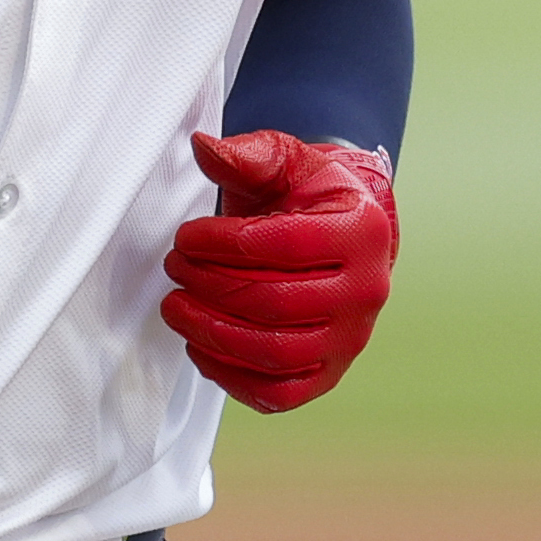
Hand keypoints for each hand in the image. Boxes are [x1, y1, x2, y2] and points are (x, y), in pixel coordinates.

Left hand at [159, 129, 398, 414]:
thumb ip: (246, 154)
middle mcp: (366, 291)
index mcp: (361, 232)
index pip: (283, 245)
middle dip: (209, 286)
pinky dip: (231, 377)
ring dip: (211, 333)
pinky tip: (199, 346)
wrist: (342, 234)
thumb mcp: (285, 162)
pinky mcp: (329, 374)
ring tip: (175, 307)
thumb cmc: (309, 197)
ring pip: (274, 352)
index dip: (222, 244)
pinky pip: (279, 392)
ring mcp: (350, 339)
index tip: (185, 237)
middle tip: (174, 268)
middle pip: (274, 302)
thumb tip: (202, 148)